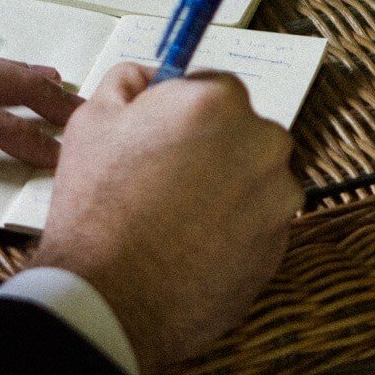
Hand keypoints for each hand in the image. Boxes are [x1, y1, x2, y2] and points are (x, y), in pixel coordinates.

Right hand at [31, 63, 298, 374]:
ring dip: (227, 188)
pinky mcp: (280, 244)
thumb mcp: (93, 122)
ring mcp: (277, 197)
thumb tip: (146, 76)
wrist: (112, 298)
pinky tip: (194, 242)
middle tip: (166, 176)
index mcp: (218, 102)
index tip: (167, 131)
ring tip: (177, 215)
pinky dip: (236, 228)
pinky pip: (260, 221)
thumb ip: (128, 82)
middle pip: (243, 131)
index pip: (216, 86)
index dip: (186, 110)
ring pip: (255, 177)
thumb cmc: (98, 211)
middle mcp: (261, 143)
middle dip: (211, 147)